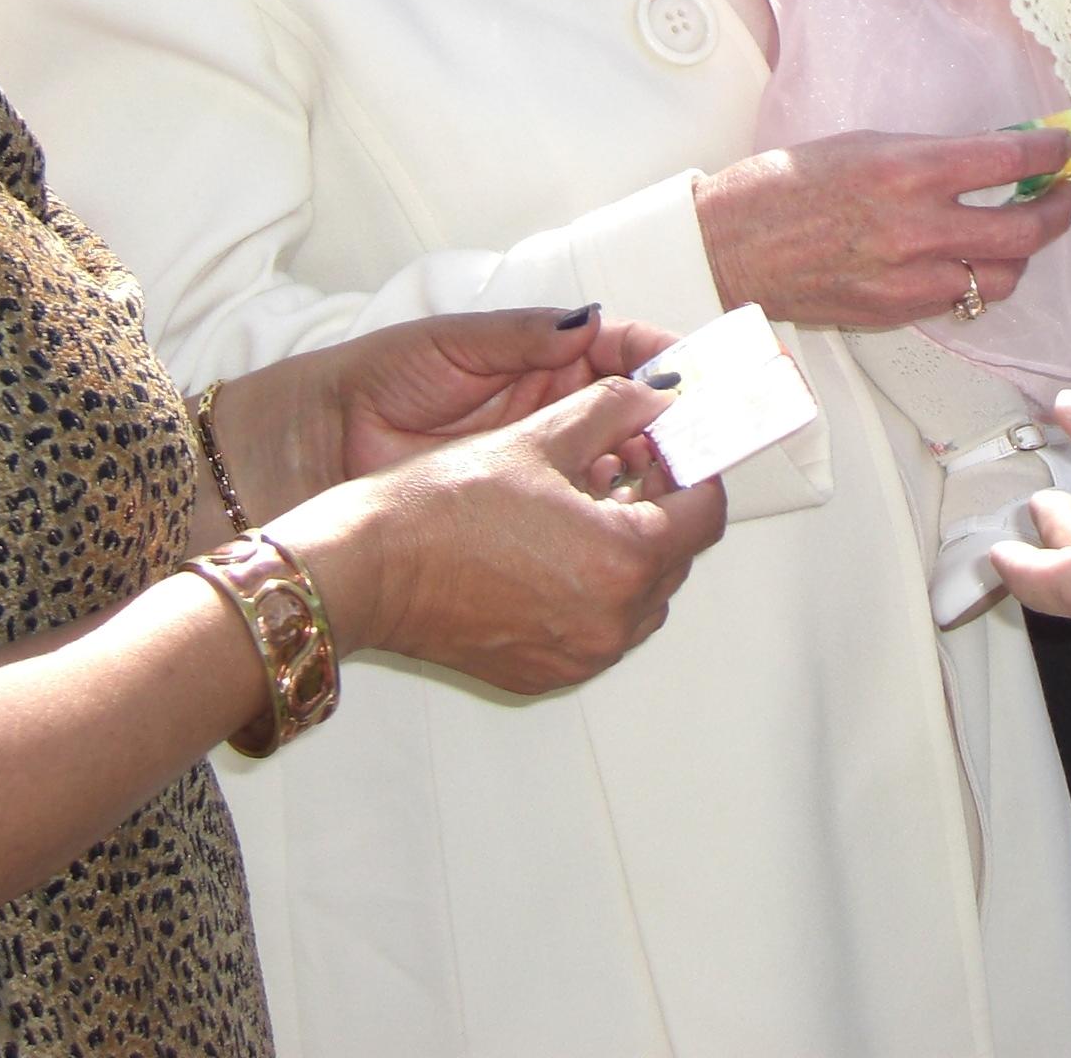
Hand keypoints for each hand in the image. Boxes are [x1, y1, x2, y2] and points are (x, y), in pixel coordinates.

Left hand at [207, 306, 665, 524]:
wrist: (314, 445)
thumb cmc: (377, 381)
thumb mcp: (453, 345)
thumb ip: (524, 335)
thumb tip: (594, 321)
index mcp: (541, 355)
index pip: (620, 349)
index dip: (660, 359)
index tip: (696, 373)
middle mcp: (550, 404)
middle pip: (633, 406)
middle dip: (665, 416)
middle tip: (691, 430)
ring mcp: (538, 458)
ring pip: (616, 459)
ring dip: (642, 463)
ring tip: (658, 469)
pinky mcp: (521, 506)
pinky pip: (580, 506)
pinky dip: (604, 507)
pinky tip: (614, 509)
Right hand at [301, 377, 727, 696]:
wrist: (366, 570)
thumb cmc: (443, 506)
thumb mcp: (538, 438)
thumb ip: (613, 410)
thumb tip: (659, 396)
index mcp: (625, 559)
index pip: (704, 513)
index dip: (692, 470)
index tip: (670, 446)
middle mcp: (613, 621)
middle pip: (675, 557)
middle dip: (659, 507)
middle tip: (623, 464)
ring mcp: (579, 656)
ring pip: (639, 598)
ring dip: (627, 552)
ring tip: (580, 505)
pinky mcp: (543, 674)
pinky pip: (596, 629)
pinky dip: (591, 592)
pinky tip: (549, 551)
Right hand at [692, 126, 1070, 328]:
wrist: (731, 245)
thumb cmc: (787, 185)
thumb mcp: (866, 144)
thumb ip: (932, 156)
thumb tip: (992, 158)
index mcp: (907, 171)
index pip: (1009, 160)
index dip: (1049, 151)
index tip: (1062, 146)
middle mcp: (916, 229)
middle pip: (1024, 230)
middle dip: (1058, 210)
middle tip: (1062, 194)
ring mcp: (909, 279)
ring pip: (1002, 278)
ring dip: (1020, 254)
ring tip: (1018, 232)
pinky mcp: (896, 313)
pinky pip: (959, 300)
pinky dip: (974, 280)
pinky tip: (967, 260)